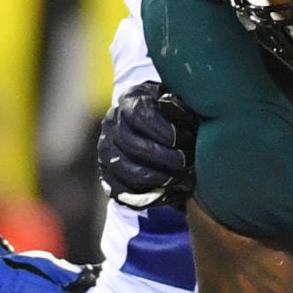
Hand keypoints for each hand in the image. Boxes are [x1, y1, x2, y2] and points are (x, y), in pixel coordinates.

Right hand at [97, 81, 197, 209]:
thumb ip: (181, 110)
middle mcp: (112, 122)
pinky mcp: (107, 171)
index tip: (185, 139)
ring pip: (124, 167)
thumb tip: (185, 120)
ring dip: (155, 176)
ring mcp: (106, 148)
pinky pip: (120, 187)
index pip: (140, 114)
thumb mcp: (179, 104)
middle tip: (185, 164)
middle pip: (131, 143)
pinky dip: (144, 192)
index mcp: (130, 100)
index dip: (164, 130)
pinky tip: (167, 190)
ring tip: (179, 179)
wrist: (155, 130)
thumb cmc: (174, 116)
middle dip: (163, 157)